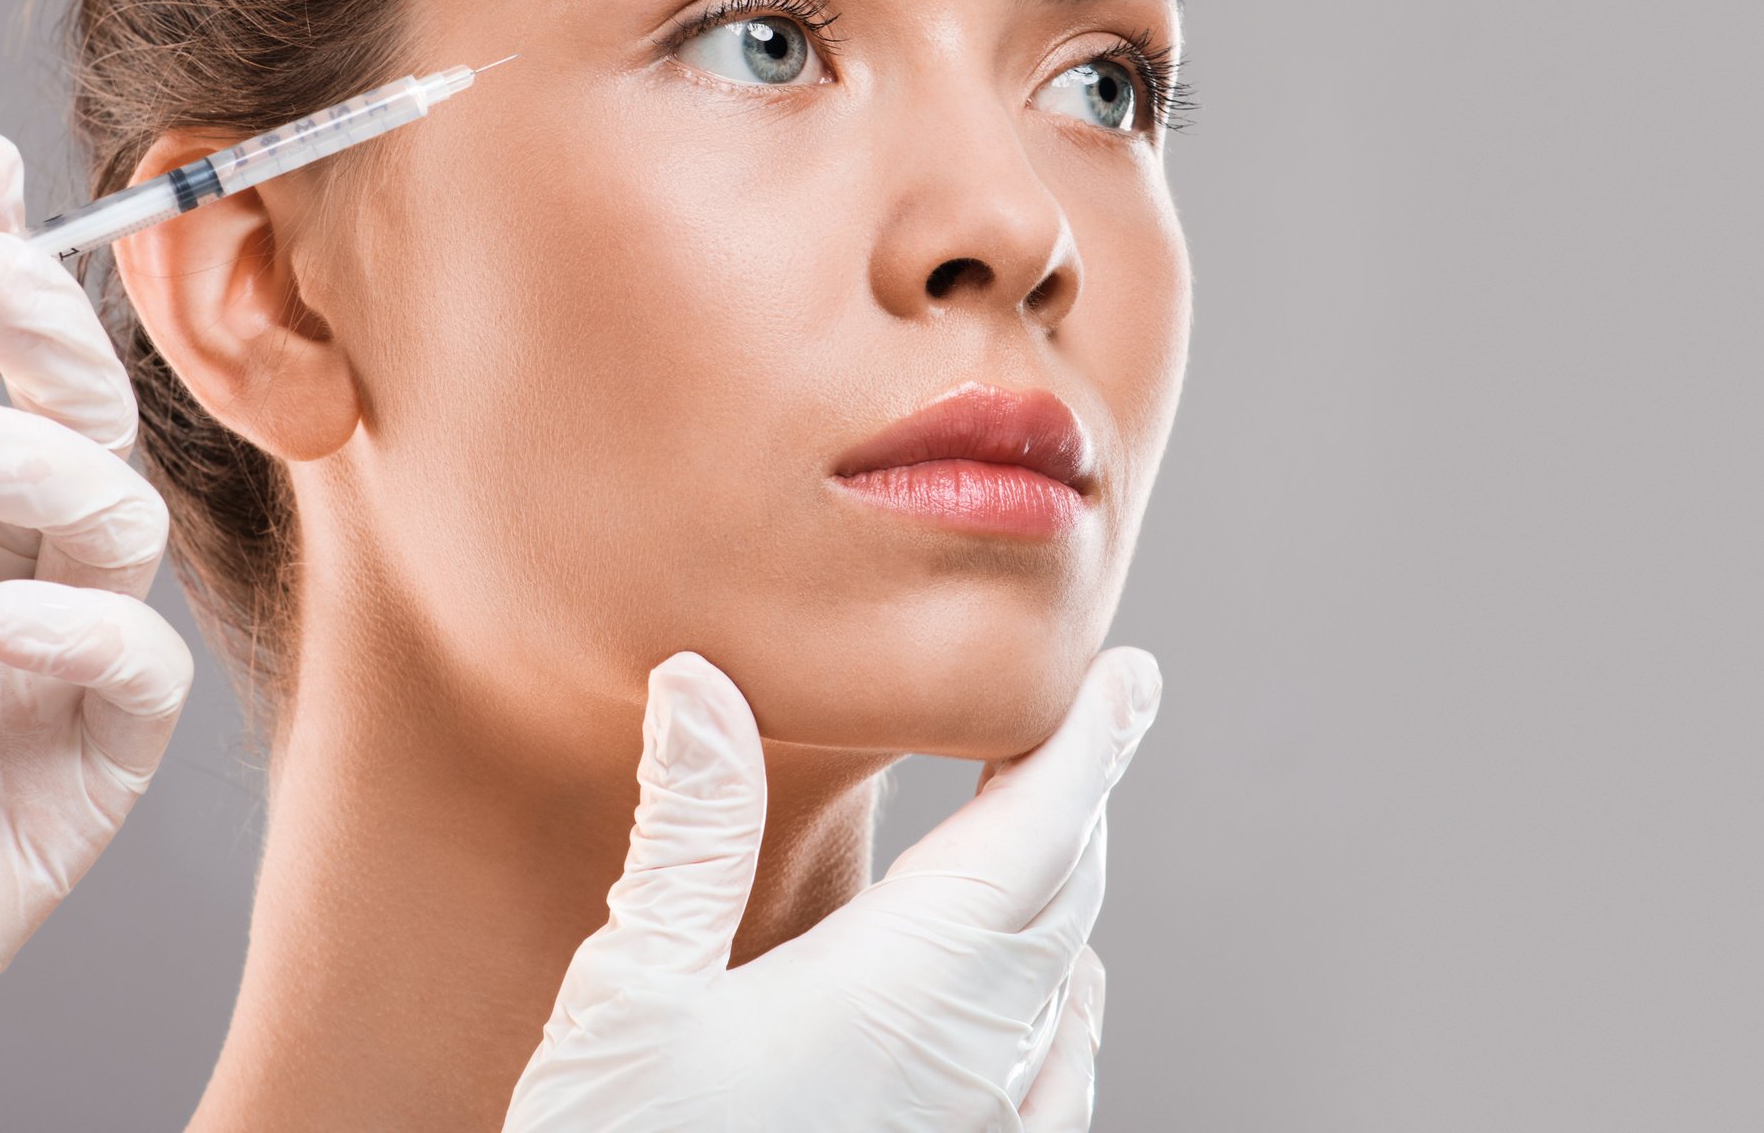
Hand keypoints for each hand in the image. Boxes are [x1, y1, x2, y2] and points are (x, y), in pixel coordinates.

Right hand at [505, 646, 1158, 1132]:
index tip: (1131, 676)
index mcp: (902, 982)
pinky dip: (1068, 1007)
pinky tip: (1059, 996)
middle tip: (1104, 711)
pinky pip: (1055, 1082)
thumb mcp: (632, 990)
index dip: (1091, 742)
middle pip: (1063, 892)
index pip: (1036, 828)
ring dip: (1069, 887)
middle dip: (1084, 793)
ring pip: (1061, 982)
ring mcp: (971, 1131)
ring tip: (1066, 821)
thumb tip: (702, 681)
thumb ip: (689, 834)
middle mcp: (966, 1055)